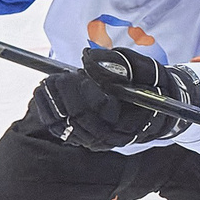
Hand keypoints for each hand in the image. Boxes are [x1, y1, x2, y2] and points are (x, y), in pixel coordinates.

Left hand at [24, 46, 199, 151]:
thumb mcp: (141, 67)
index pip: (101, 109)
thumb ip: (116, 62)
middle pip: (80, 120)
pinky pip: (62, 132)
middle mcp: (114, 135)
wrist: (157, 106)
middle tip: (55, 77)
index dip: (84, 91)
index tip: (76, 73)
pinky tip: (41, 97)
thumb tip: (87, 58)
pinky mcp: (87, 140)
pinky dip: (49, 115)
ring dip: (51, 106)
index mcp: (131, 118)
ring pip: (67, 128)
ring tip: (44, 85)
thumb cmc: (151, 84)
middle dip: (63, 97)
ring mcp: (99, 141)